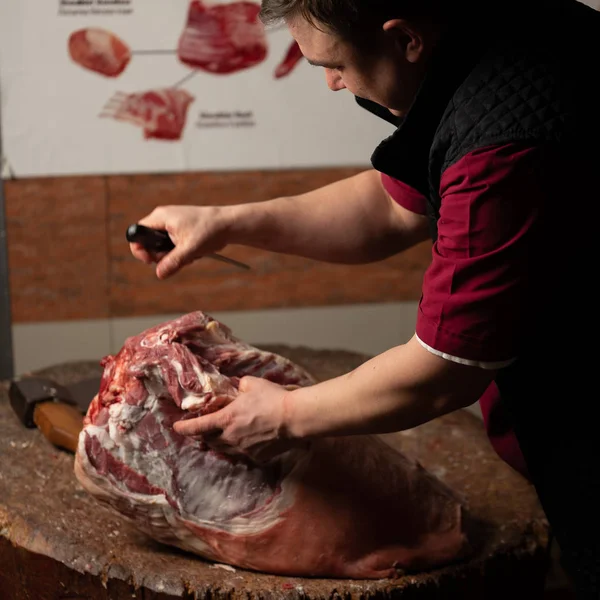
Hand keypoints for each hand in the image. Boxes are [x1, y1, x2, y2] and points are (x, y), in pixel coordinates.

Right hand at [129, 205, 232, 278]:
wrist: (228, 224)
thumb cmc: (210, 230)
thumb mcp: (190, 249)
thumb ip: (173, 262)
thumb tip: (159, 274)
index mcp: (160, 217)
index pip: (137, 233)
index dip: (140, 249)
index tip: (151, 261)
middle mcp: (163, 218)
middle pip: (149, 242)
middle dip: (161, 256)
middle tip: (177, 260)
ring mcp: (172, 224)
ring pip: (162, 246)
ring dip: (174, 256)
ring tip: (190, 255)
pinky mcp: (180, 230)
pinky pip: (172, 245)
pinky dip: (181, 252)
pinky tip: (194, 253)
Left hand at [173, 376, 305, 462]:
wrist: (293, 418)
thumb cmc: (272, 398)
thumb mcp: (252, 384)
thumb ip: (239, 387)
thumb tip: (238, 390)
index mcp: (226, 418)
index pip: (198, 426)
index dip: (185, 427)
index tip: (176, 428)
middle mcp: (230, 437)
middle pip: (209, 441)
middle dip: (203, 436)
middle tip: (204, 430)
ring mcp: (244, 449)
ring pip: (224, 449)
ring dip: (220, 443)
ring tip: (222, 437)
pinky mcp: (257, 457)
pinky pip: (242, 454)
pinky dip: (239, 448)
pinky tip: (246, 441)